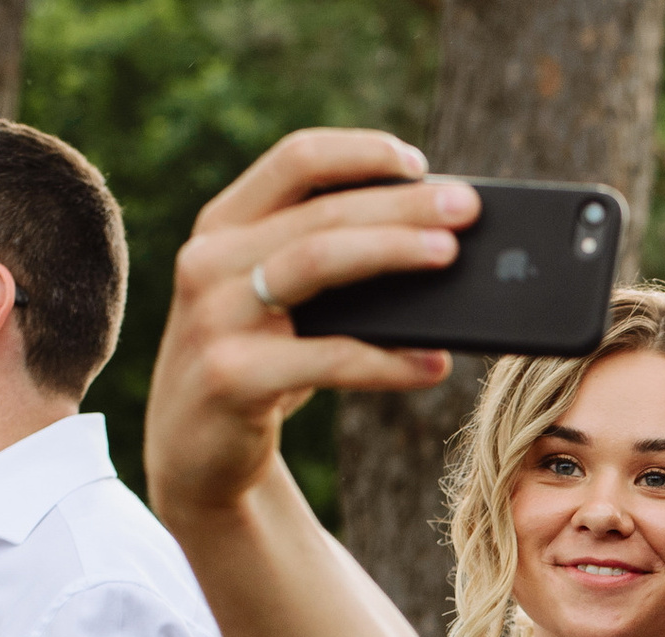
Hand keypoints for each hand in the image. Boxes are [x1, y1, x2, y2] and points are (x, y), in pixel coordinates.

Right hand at [145, 129, 479, 522]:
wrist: (195, 454)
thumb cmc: (258, 363)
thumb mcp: (276, 301)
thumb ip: (322, 259)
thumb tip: (434, 237)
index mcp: (222, 225)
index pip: (295, 159)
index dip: (361, 152)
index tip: (420, 163)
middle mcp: (208, 260)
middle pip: (321, 210)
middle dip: (402, 205)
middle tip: (468, 208)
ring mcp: (214, 317)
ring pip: (317, 260)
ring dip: (393, 251)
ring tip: (450, 256)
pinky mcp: (232, 377)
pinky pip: (329, 358)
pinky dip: (388, 360)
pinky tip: (435, 365)